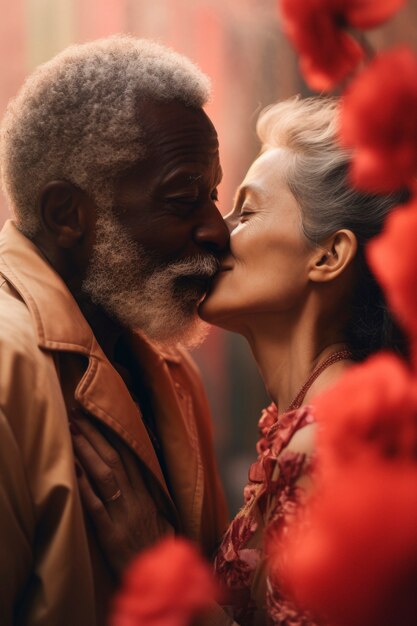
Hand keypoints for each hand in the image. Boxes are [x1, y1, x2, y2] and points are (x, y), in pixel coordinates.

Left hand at [70, 413, 165, 578]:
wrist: (159, 574)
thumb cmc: (155, 543)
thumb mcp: (158, 511)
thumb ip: (147, 488)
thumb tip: (136, 461)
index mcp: (148, 492)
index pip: (130, 455)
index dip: (114, 433)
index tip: (100, 414)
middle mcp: (137, 499)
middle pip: (116, 459)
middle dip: (96, 434)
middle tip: (79, 414)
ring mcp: (125, 515)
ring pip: (106, 476)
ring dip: (88, 451)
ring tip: (73, 431)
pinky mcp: (112, 534)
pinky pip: (97, 506)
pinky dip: (85, 486)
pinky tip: (73, 469)